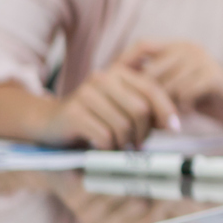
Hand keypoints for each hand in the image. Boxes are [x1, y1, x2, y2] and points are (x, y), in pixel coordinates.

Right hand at [43, 64, 182, 149]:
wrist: (48, 122)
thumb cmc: (93, 117)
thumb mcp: (121, 108)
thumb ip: (146, 110)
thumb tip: (173, 126)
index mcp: (118, 73)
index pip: (152, 90)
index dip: (166, 111)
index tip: (174, 129)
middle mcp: (102, 78)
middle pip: (140, 109)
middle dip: (144, 132)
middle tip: (139, 146)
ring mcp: (86, 94)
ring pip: (123, 125)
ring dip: (126, 144)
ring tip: (120, 148)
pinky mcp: (73, 113)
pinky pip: (105, 136)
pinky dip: (109, 148)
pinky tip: (104, 149)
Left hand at [120, 41, 222, 122]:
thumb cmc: (208, 100)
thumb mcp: (178, 89)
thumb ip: (155, 85)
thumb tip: (116, 89)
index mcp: (179, 47)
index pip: (143, 44)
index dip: (125, 60)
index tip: (112, 80)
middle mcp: (190, 48)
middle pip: (150, 72)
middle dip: (145, 98)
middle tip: (143, 118)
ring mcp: (202, 60)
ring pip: (166, 87)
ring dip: (164, 107)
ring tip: (168, 118)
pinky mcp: (213, 75)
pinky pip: (183, 95)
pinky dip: (183, 108)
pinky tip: (189, 113)